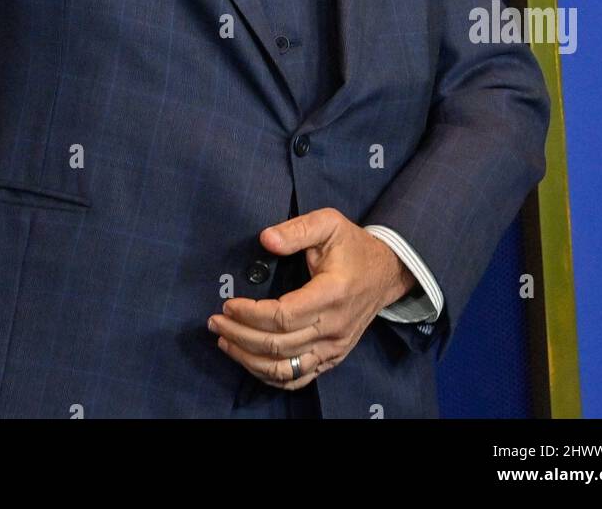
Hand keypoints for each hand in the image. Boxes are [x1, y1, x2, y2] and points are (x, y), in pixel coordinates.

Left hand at [207, 209, 416, 389]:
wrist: (386, 273)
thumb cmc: (353, 247)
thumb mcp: (328, 224)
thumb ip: (296, 230)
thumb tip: (265, 239)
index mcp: (331, 294)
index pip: (282, 317)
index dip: (250, 314)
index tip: (228, 304)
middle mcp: (333, 328)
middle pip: (277, 345)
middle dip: (240, 335)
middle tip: (215, 322)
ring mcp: (334, 348)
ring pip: (284, 369)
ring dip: (249, 359)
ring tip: (225, 341)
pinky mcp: (333, 358)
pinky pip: (298, 378)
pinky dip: (270, 376)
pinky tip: (250, 361)